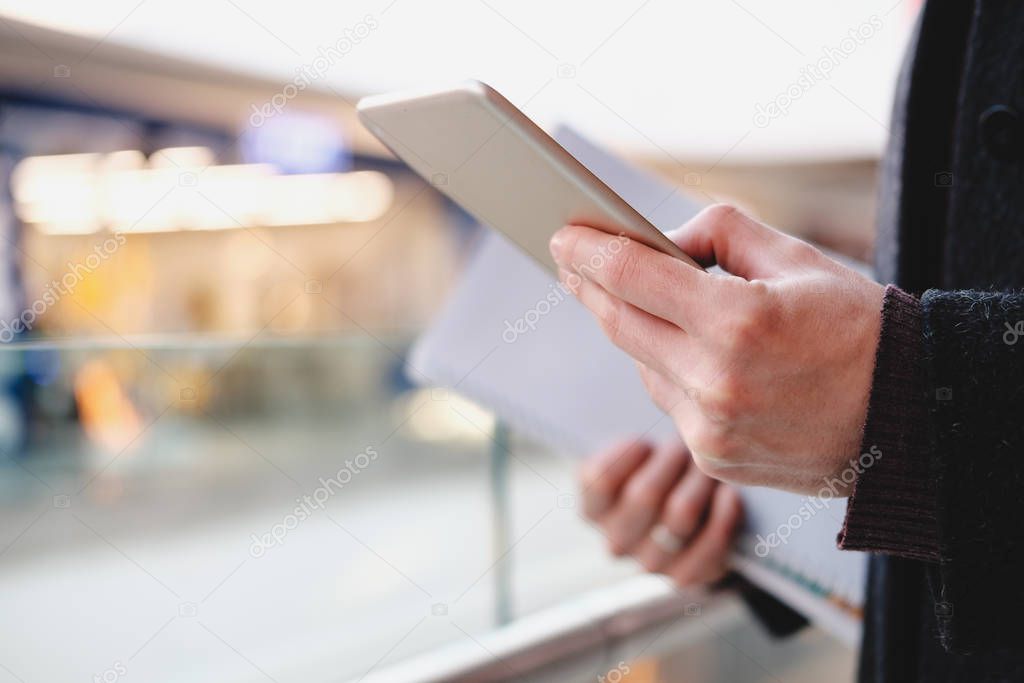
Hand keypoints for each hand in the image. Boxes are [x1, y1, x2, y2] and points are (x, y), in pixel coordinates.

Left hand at [551, 204, 884, 494]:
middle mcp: (716, 380)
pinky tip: (690, 356)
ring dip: (637, 331)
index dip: (591, 252)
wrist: (907, 416)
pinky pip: (668, 403)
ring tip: (643, 302)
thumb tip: (659, 245)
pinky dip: (669, 373)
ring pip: (642, 365)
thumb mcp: (795, 257)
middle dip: (590, 287)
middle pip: (621, 324)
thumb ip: (718, 233)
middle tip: (571, 261)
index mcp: (737, 321)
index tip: (563, 235)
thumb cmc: (856, 327)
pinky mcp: (712, 458)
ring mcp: (710, 427)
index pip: (634, 277)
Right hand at [580, 439, 741, 586]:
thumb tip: (653, 401)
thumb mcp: (637, 453)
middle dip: (673, 460)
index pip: (598, 479)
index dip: (626, 454)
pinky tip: (730, 494)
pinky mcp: (684, 577)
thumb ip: (634, 439)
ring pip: (680, 514)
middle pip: (644, 494)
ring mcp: (649, 563)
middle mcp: (615, 541)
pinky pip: (709, 545)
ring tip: (709, 465)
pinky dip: (724, 516)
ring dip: (701, 481)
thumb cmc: (658, 470)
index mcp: (592, 508)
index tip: (646, 440)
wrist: (689, 516)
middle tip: (688, 443)